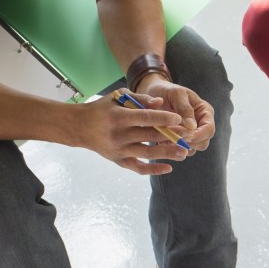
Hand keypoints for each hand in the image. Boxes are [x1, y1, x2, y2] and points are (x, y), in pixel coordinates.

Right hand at [72, 90, 190, 174]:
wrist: (79, 127)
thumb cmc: (102, 109)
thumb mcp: (117, 98)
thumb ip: (139, 99)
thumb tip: (161, 102)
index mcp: (118, 117)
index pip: (145, 118)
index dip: (163, 119)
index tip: (179, 119)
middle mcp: (118, 135)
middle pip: (149, 136)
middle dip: (171, 137)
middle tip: (189, 136)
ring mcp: (119, 150)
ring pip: (147, 153)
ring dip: (167, 153)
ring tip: (184, 152)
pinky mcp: (118, 160)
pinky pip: (138, 168)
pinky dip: (153, 169)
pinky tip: (169, 168)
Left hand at [130, 74, 215, 151]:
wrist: (153, 93)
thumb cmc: (166, 90)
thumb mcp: (176, 93)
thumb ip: (184, 108)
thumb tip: (192, 126)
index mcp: (205, 112)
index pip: (209, 129)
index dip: (198, 135)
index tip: (184, 135)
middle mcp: (201, 125)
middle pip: (203, 143)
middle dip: (188, 142)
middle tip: (171, 137)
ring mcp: (191, 134)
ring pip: (192, 149)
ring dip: (179, 147)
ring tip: (164, 139)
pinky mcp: (180, 140)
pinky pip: (180, 151)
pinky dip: (172, 149)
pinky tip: (161, 142)